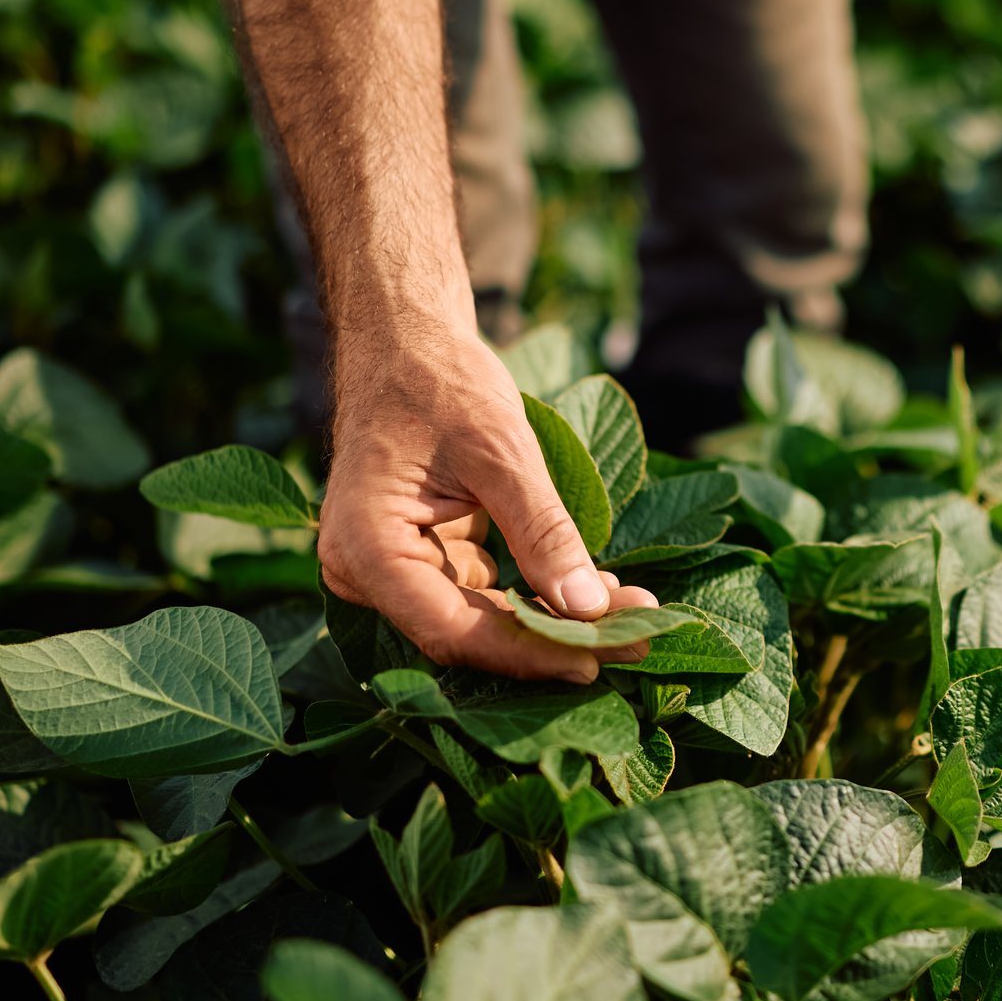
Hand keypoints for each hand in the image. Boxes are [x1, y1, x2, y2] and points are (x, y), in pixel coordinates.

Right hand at [317, 329, 656, 683]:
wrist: (404, 342)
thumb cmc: (442, 381)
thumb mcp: (502, 450)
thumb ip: (544, 532)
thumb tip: (592, 608)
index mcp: (366, 547)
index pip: (453, 631)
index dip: (529, 653)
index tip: (599, 658)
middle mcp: (364, 573)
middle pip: (468, 634)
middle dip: (555, 639)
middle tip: (638, 640)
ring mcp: (389, 570)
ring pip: (479, 621)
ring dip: (553, 622)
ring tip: (631, 616)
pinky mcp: (419, 561)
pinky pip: (479, 596)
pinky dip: (535, 596)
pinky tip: (595, 592)